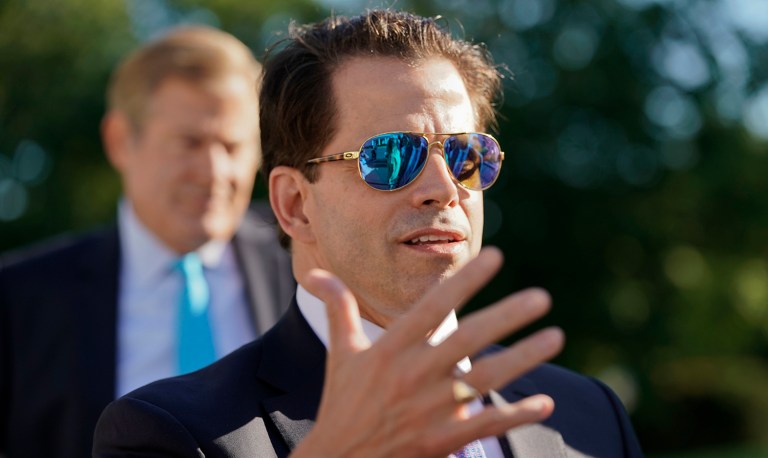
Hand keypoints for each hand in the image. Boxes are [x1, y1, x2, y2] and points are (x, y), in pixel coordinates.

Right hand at [291, 247, 563, 457]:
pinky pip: (486, 425)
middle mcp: (413, 374)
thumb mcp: (341, 352)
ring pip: (485, 379)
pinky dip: (516, 415)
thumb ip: (338, 308)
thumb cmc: (343, 402)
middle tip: (542, 297)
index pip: (433, 306)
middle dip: (506, 316)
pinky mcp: (442, 441)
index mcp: (390, 349)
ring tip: (556, 337)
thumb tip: (316, 272)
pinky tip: (545, 403)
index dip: (466, 281)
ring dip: (523, 358)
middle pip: (467, 339)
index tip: (497, 257)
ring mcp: (430, 409)